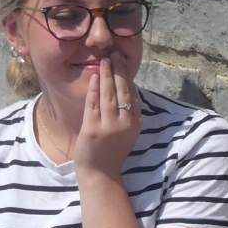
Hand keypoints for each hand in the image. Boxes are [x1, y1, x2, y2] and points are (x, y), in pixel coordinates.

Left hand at [73, 51, 140, 176]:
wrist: (100, 174)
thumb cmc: (112, 152)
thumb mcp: (127, 133)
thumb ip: (128, 114)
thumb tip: (127, 90)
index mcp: (135, 124)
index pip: (132, 94)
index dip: (128, 76)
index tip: (124, 61)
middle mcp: (124, 124)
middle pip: (122, 91)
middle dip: (119, 70)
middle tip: (115, 53)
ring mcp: (108, 126)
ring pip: (108, 95)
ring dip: (106, 75)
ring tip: (105, 60)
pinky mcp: (92, 129)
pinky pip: (93, 104)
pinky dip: (94, 89)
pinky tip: (95, 77)